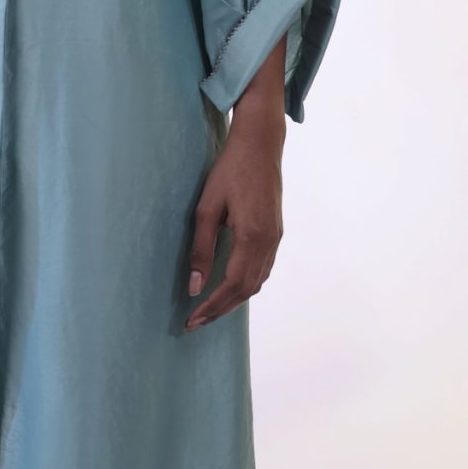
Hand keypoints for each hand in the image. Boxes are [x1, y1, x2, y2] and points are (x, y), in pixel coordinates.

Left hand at [184, 111, 282, 328]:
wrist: (260, 145)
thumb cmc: (230, 170)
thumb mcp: (207, 208)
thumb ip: (201, 249)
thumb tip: (195, 286)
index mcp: (252, 237)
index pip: (232, 286)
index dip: (212, 307)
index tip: (192, 320)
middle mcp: (268, 243)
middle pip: (246, 290)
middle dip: (220, 310)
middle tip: (195, 323)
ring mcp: (275, 239)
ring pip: (256, 283)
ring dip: (233, 300)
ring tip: (209, 310)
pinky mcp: (275, 233)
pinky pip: (263, 270)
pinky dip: (246, 285)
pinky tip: (230, 287)